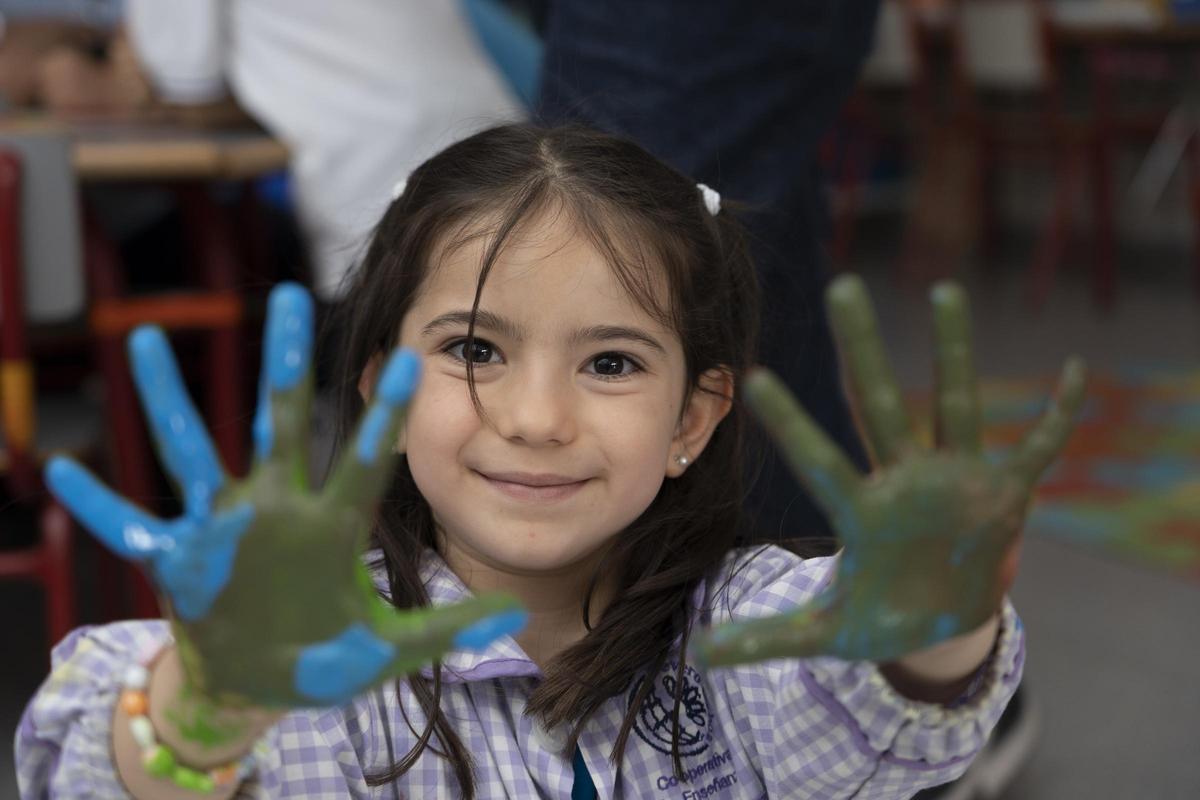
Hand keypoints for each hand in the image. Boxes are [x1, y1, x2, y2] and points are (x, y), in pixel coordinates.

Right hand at [47, 283, 526, 707]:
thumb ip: (448, 629)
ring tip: (141, 340)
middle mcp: (277, 510)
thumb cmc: (327, 658)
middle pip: (280, 423)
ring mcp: (224, 528)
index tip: (411, 359)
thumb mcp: (391, 650)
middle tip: (288, 296)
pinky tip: (59, 474)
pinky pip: (130, 528)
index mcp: (331, 527)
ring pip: (192, 451)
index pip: (363, 461)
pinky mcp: (179, 557)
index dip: (384, 416)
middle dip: (283, 363)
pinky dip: (97, 507)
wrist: (262, 683)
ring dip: (167, 400)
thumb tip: (518, 616)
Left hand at [696, 276, 1085, 666]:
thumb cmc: (880, 619)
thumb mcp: (826, 636)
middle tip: (842, 288)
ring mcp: (956, 480)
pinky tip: (1077, 371)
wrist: (942, 624)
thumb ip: (768, 638)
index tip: (755, 378)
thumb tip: (701, 656)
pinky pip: (1038, 448)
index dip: (792, 425)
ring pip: (955, 404)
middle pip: (880, 406)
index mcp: (863, 514)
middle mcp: (905, 482)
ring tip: (943, 291)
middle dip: (862, 351)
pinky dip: (1060, 416)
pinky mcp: (1004, 492)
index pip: (819, 462)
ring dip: (955, 352)